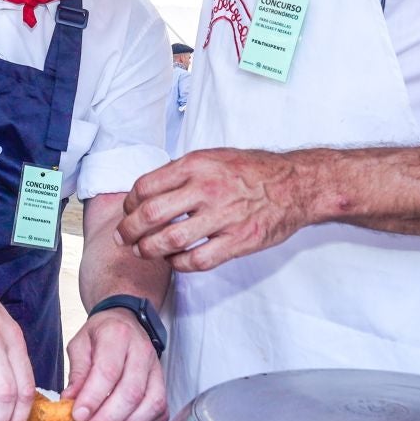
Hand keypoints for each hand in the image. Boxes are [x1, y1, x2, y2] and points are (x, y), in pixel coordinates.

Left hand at [64, 309, 165, 420]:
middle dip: (109, 418)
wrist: (125, 322)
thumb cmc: (100, 336)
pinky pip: (161, 411)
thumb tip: (70, 399)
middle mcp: (142, 351)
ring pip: (152, 404)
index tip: (78, 416)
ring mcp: (157, 368)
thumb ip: (77, 371)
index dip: (93, 398)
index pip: (108, 371)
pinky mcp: (164, 383)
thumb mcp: (80, 344)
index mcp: (117, 336)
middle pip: (132, 392)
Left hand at [119, 148, 317, 271]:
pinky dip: (178, 264)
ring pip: (169, 240)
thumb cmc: (253, 170)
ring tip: (143, 251)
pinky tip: (174, 260)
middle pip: (151, 214)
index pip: (145, 187)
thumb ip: (182, 172)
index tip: (128, 212)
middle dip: (129, 230)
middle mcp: (206, 189)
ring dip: (148, 250)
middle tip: (124, 238)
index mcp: (196, 165)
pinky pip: (197, 260)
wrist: (295, 185)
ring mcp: (223, 217)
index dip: (129, 203)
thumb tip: (149, 190)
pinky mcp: (238, 241)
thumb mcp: (213, 156)